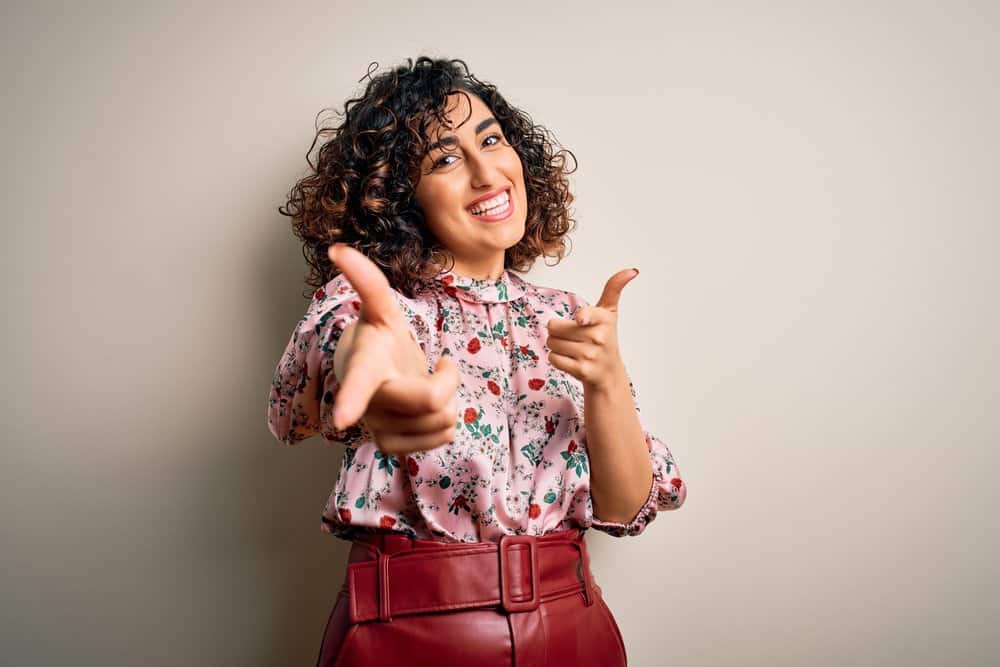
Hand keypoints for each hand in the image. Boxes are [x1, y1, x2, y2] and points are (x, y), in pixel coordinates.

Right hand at [328, 243, 458, 456]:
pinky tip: (427, 410)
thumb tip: (337, 249)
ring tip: (427, 385)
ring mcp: (378, 429)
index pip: (357, 383)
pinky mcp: (393, 448)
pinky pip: (444, 438)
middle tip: (440, 365)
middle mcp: (366, 404)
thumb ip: (366, 280)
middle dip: (448, 380)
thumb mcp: (381, 310)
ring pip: (443, 420)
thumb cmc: (380, 340)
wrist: (376, 378)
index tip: (341, 418)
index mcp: (363, 367)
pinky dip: (446, 421)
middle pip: (431, 400)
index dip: (350, 400)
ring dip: (449, 399)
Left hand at [545, 267, 639, 390]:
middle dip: (557, 331)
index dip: (583, 317)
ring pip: (552, 343)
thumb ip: (614, 288)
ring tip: (572, 348)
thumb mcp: (609, 312)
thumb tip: (632, 270)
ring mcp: (590, 355)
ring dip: (556, 345)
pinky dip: (556, 359)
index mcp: (604, 319)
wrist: (608, 372)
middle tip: (572, 336)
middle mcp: (599, 337)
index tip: (582, 319)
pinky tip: (570, 359)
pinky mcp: (581, 370)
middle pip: (554, 327)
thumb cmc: (605, 338)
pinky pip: (553, 358)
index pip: (587, 314)